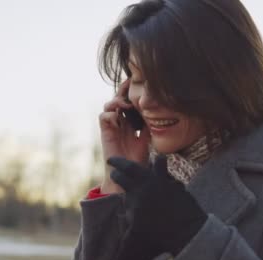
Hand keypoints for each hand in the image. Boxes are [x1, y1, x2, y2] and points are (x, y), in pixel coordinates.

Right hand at [97, 156, 207, 259]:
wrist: (189, 233)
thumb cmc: (157, 240)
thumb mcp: (132, 255)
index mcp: (135, 194)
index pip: (122, 177)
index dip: (116, 173)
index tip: (112, 171)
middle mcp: (150, 184)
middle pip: (135, 167)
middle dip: (124, 164)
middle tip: (116, 160)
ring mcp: (168, 184)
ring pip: (159, 166)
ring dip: (155, 164)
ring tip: (154, 159)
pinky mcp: (183, 189)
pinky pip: (174, 179)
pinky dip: (171, 179)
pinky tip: (172, 181)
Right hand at [98, 79, 150, 193]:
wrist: (129, 173)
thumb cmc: (139, 157)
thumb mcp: (148, 137)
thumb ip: (149, 124)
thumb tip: (158, 111)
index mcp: (130, 121)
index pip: (129, 101)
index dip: (131, 92)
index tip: (139, 83)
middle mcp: (120, 121)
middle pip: (118, 99)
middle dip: (122, 91)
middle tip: (130, 84)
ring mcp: (112, 126)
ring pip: (109, 105)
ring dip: (117, 101)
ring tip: (126, 104)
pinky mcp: (105, 133)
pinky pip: (104, 117)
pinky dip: (111, 114)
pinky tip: (120, 117)